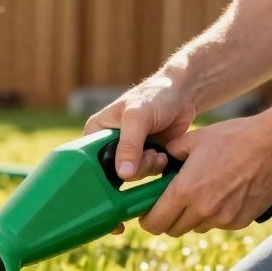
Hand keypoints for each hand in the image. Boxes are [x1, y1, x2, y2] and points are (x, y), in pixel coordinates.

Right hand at [83, 73, 197, 180]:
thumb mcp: (137, 118)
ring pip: (130, 175)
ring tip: (157, 152)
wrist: (182, 95)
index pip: (89, 159)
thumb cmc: (155, 96)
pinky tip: (163, 155)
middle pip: (111, 171)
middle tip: (148, 154)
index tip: (123, 169)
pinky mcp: (143, 157)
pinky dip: (155, 168)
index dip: (102, 169)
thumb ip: (129, 145)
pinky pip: (145, 173)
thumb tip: (123, 174)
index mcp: (96, 131)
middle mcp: (107, 143)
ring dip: (146, 167)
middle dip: (132, 169)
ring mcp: (126, 152)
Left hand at [138, 116, 271, 236]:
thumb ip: (169, 154)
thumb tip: (157, 163)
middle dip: (167, 218)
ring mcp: (223, 218)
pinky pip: (218, 224)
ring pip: (195, 227)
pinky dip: (214, 215)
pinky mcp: (240, 221)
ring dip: (192, 216)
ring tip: (201, 192)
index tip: (148, 211)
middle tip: (171, 201)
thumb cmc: (233, 138)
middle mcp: (203, 210)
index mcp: (185, 191)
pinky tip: (222, 193)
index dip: (147, 219)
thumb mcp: (193, 139)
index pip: (154, 223)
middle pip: (172, 230)